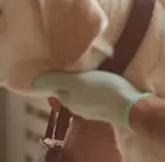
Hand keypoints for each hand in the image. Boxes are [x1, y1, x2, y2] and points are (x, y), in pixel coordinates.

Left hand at [32, 71, 151, 127]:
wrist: (131, 106)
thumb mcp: (77, 82)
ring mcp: (94, 107)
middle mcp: (79, 106)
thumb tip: (33, 81)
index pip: (56, 86)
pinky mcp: (107, 104)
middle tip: (70, 58)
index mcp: (70, 101)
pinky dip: (94, 83)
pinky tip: (100, 73)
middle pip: (69, 89)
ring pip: (82, 90)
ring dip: (82, 79)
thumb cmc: (102, 91)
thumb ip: (57, 80)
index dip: (54, 74)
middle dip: (68, 76)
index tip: (55, 60)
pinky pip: (95, 91)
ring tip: (85, 63)